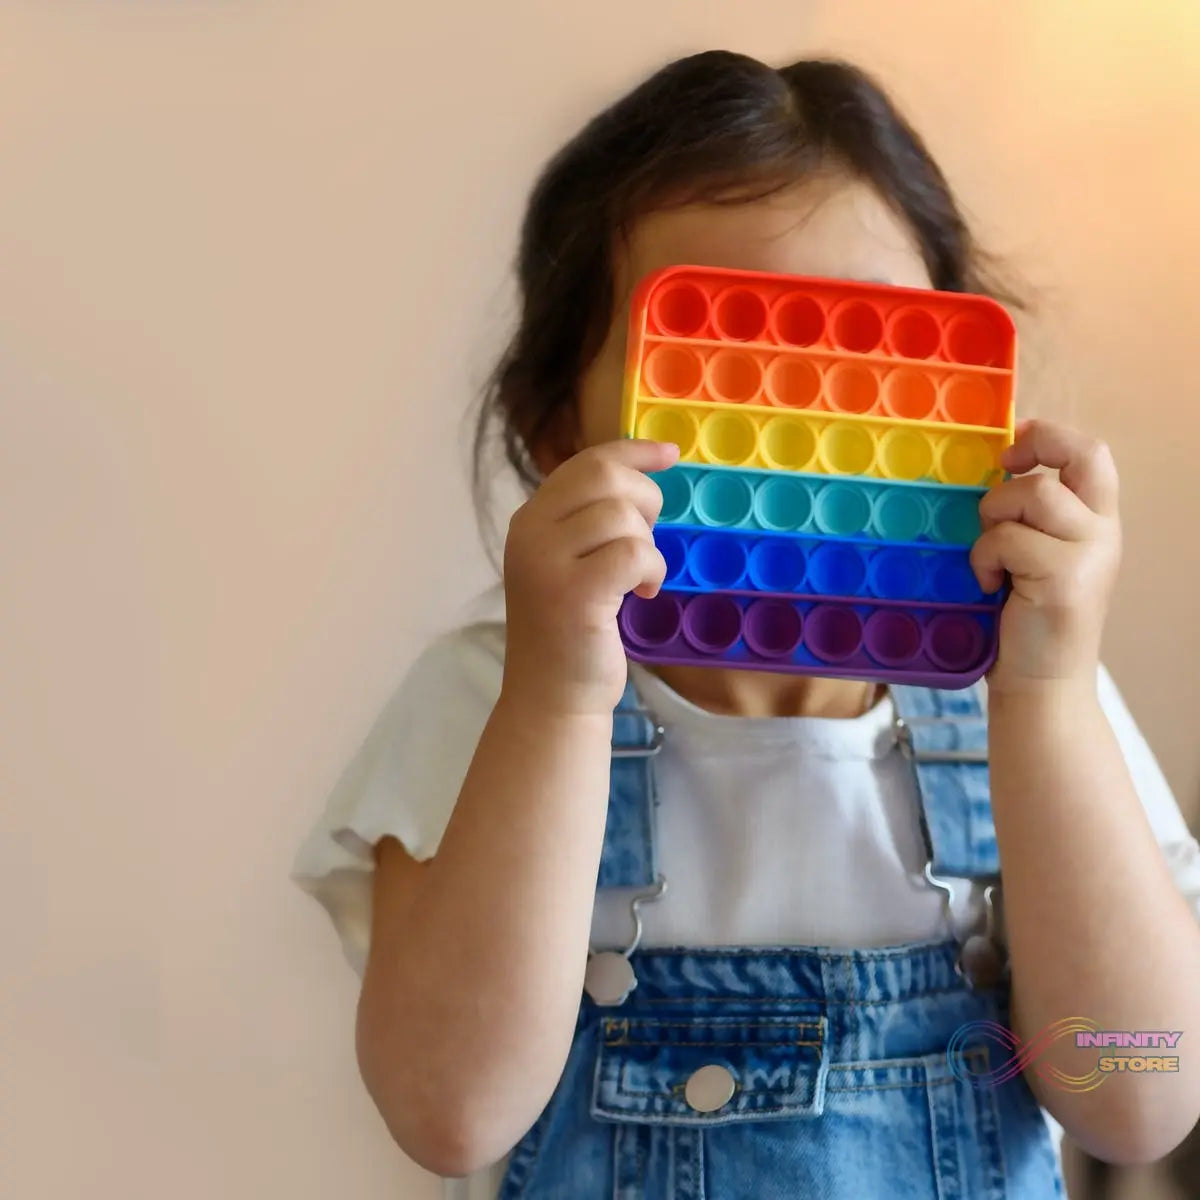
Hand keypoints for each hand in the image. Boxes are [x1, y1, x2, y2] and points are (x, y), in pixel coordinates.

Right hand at [502, 439, 678, 716]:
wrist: (552, 696)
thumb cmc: (571, 632)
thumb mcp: (569, 563)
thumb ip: (588, 522)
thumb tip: (640, 476)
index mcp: (529, 520)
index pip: (585, 462)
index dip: (632, 451)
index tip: (668, 453)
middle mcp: (530, 533)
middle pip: (605, 476)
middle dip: (645, 499)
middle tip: (650, 537)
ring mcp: (547, 563)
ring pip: (623, 516)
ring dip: (649, 545)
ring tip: (639, 577)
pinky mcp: (574, 593)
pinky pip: (634, 553)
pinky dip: (652, 569)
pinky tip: (644, 593)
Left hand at [970, 419, 1120, 694]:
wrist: (1042, 686)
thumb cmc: (1024, 622)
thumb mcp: (1032, 560)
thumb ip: (1028, 521)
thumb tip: (989, 473)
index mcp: (1097, 524)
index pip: (1092, 455)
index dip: (1051, 435)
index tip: (1012, 443)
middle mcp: (1103, 533)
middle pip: (1085, 455)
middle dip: (1037, 445)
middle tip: (1001, 466)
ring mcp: (1088, 554)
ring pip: (1033, 494)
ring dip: (994, 519)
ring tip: (989, 558)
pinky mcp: (1065, 577)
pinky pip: (1007, 538)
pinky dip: (984, 558)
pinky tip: (989, 586)